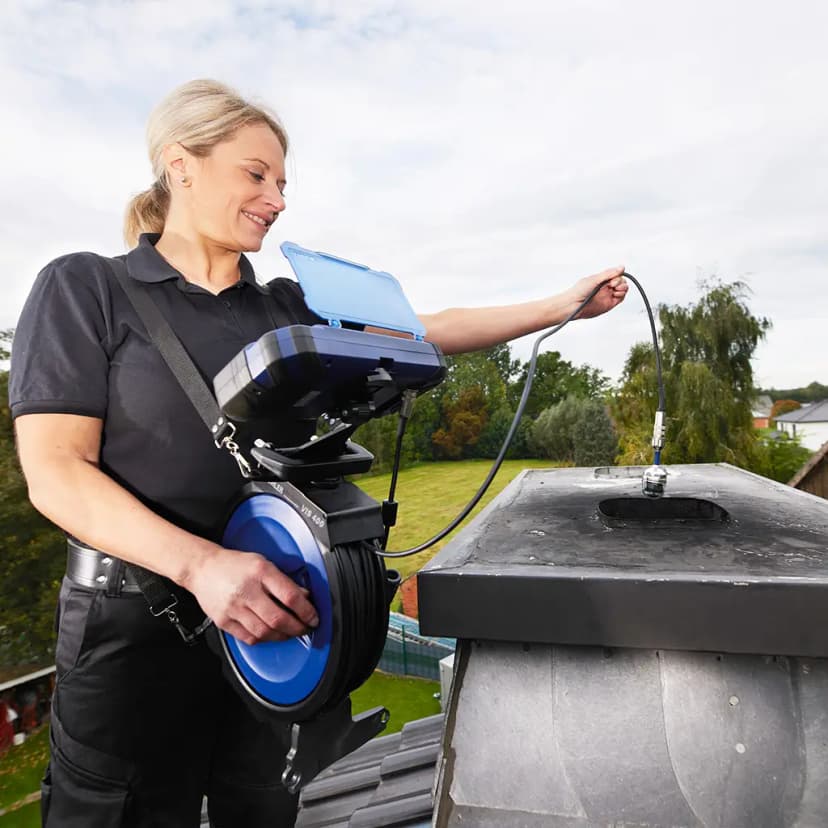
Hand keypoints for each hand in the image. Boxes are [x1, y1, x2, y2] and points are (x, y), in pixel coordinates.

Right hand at [186, 547, 319, 644]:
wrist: (203, 568)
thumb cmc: (235, 565)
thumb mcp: (264, 563)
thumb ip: (284, 581)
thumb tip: (304, 597)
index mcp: (260, 572)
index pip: (290, 596)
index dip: (306, 610)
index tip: (313, 617)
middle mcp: (247, 590)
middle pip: (278, 618)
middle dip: (297, 628)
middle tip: (305, 628)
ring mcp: (234, 608)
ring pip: (264, 632)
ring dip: (283, 636)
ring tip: (290, 633)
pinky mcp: (224, 621)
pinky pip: (249, 637)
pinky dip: (264, 639)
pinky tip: (271, 634)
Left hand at [566, 266, 627, 319]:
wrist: (573, 305)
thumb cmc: (578, 292)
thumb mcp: (594, 279)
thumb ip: (608, 274)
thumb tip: (621, 267)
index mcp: (601, 279)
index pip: (616, 274)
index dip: (617, 275)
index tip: (612, 279)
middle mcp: (605, 287)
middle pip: (621, 281)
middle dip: (620, 281)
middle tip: (613, 285)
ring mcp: (607, 295)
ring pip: (622, 289)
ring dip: (623, 288)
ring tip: (615, 289)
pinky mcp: (609, 304)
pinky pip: (620, 298)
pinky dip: (622, 295)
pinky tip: (616, 294)